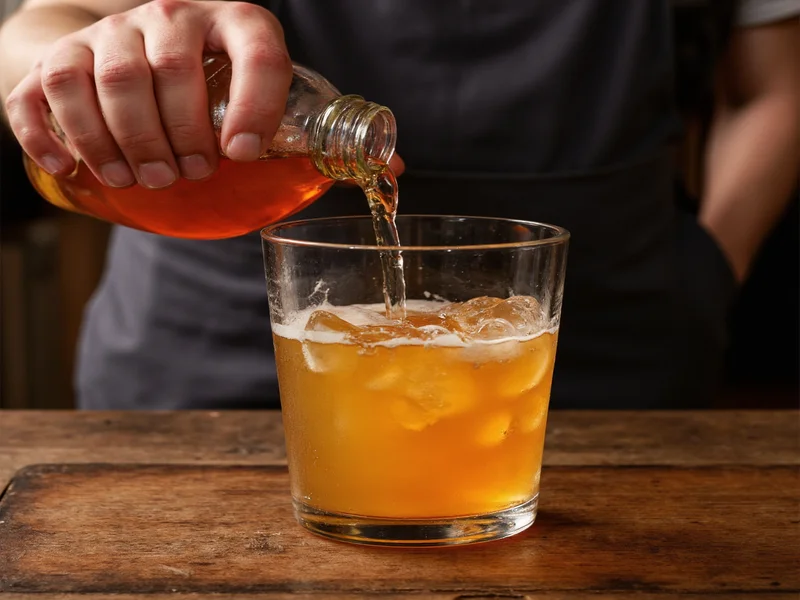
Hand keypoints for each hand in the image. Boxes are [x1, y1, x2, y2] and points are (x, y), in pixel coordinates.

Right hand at [5, 0, 291, 188]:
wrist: (135, 42)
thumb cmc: (206, 76)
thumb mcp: (249, 84)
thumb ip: (271, 116)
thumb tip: (307, 177)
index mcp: (231, 23)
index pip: (256, 52)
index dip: (254, 105)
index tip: (240, 154)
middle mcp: (169, 17)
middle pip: (167, 71)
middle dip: (179, 135)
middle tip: (190, 174)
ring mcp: (109, 33)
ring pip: (102, 80)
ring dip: (119, 142)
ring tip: (140, 179)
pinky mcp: (60, 56)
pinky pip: (39, 90)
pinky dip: (47, 134)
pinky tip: (69, 166)